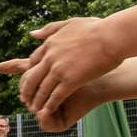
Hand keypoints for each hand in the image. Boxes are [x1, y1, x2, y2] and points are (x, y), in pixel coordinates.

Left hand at [0, 16, 122, 125]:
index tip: (29, 79)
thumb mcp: (69, 23)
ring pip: (42, 89)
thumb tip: (32, 34)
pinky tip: (46, 112)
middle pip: (32, 77)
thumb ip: (50, 29)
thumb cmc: (97, 29)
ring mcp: (59, 69)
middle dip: (27, 90)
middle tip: (23, 99)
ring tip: (33, 109)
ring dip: (37, 101)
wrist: (112, 37)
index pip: (33, 61)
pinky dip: (49, 105)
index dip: (30, 72)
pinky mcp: (71, 80)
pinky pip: (56, 96)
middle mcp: (50, 58)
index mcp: (49, 44)